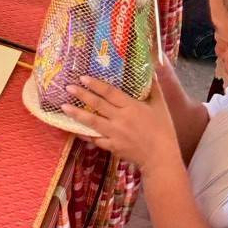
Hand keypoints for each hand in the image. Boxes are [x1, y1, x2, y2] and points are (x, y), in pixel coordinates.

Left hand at [62, 75, 179, 171]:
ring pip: (92, 122)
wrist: (160, 158)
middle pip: (97, 105)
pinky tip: (75, 129)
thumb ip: (153, 87)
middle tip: (68, 87)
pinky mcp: (112, 146)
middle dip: (81, 95)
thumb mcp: (160, 105)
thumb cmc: (163, 129)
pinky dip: (85, 134)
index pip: (109, 92)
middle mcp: (120, 119)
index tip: (83, 77)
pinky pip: (96, 139)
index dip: (96, 84)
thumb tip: (152, 69)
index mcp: (131, 107)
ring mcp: (114, 134)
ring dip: (77, 114)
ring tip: (64, 107)